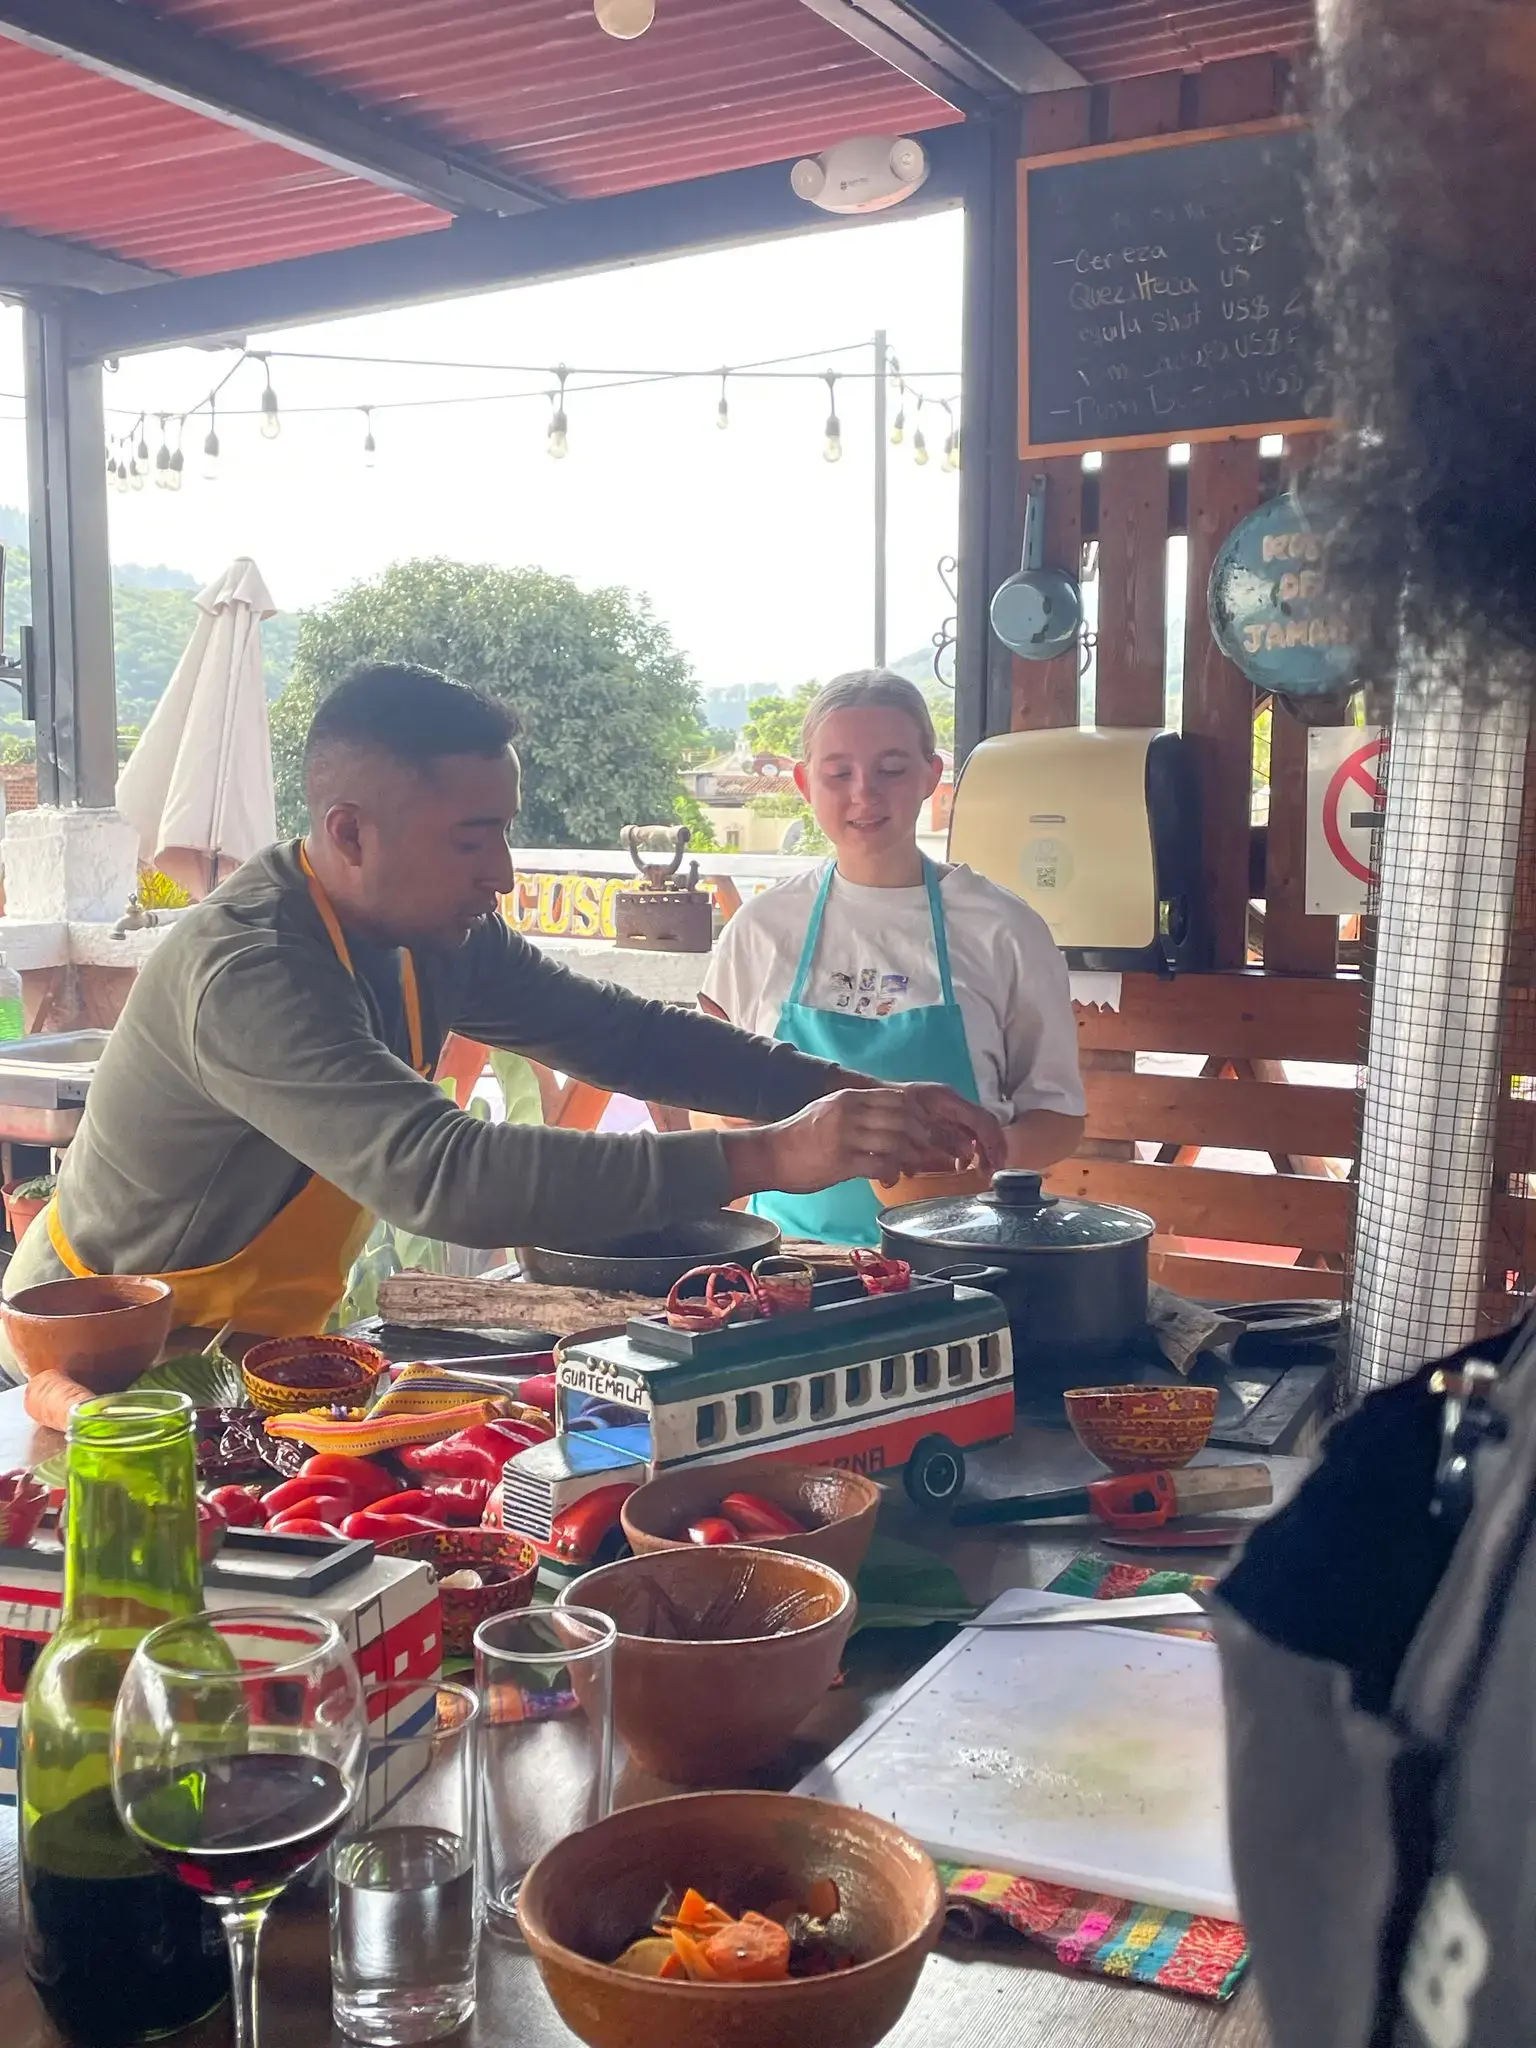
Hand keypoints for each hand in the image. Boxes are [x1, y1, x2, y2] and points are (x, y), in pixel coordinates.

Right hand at [722, 1086, 1004, 1199]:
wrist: (769, 1154)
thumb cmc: (801, 1138)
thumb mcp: (831, 1113)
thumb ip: (861, 1114)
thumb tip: (893, 1124)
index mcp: (851, 1099)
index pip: (900, 1101)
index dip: (922, 1118)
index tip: (933, 1134)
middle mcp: (850, 1112)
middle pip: (904, 1120)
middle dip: (925, 1139)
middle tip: (934, 1155)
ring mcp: (845, 1136)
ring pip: (896, 1142)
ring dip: (912, 1158)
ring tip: (914, 1168)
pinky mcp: (839, 1161)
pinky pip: (879, 1165)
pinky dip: (892, 1173)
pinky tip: (891, 1180)